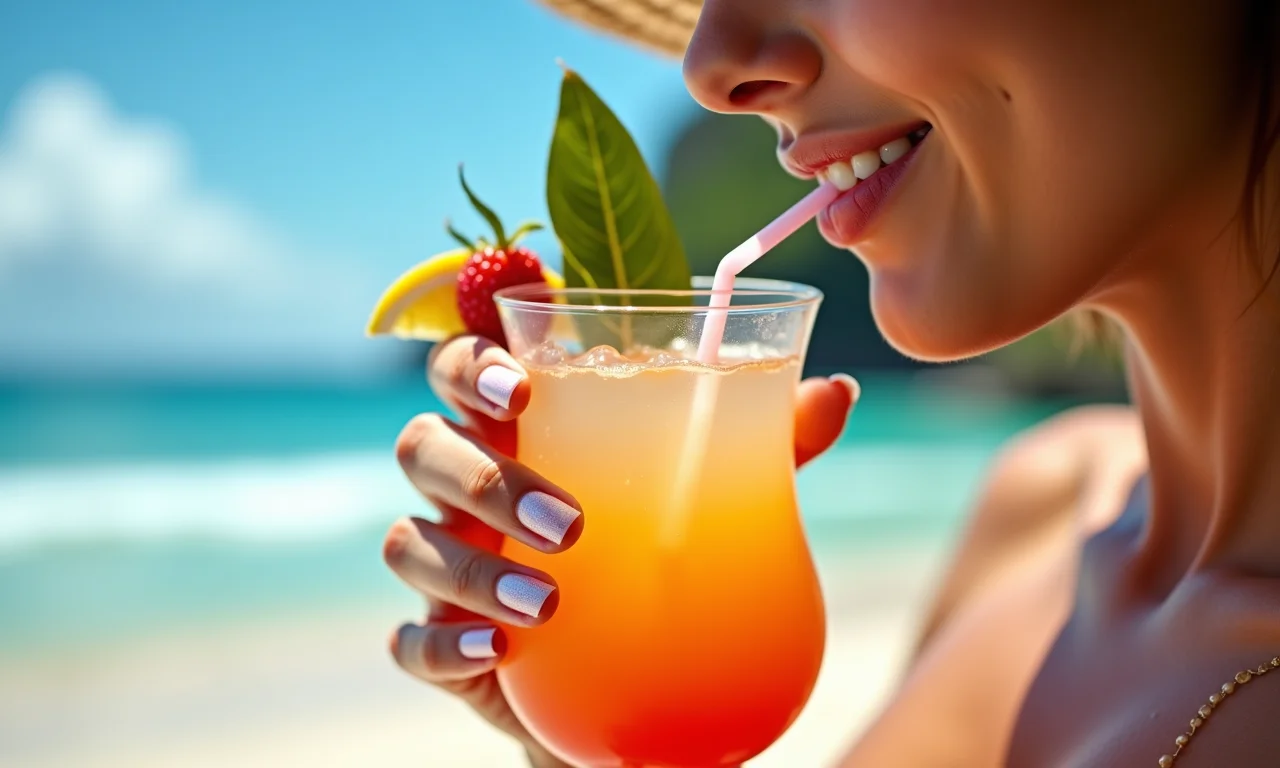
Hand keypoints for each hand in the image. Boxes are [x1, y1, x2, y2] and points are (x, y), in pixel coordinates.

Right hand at [383, 334, 859, 764]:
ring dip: (472, 567)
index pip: (464, 369)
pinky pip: (411, 642)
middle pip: (423, 445)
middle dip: (479, 472)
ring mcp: (450, 566)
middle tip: (567, 520)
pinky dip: (445, 644)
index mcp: (525, 432)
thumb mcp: (717, 497)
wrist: (637, 681)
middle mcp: (470, 489)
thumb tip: (836, 390)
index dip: (470, 363)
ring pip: (409, 542)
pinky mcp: (446, 644)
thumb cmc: (663, 558)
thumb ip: (765, 443)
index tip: (521, 388)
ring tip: (552, 601)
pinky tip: (499, 653)